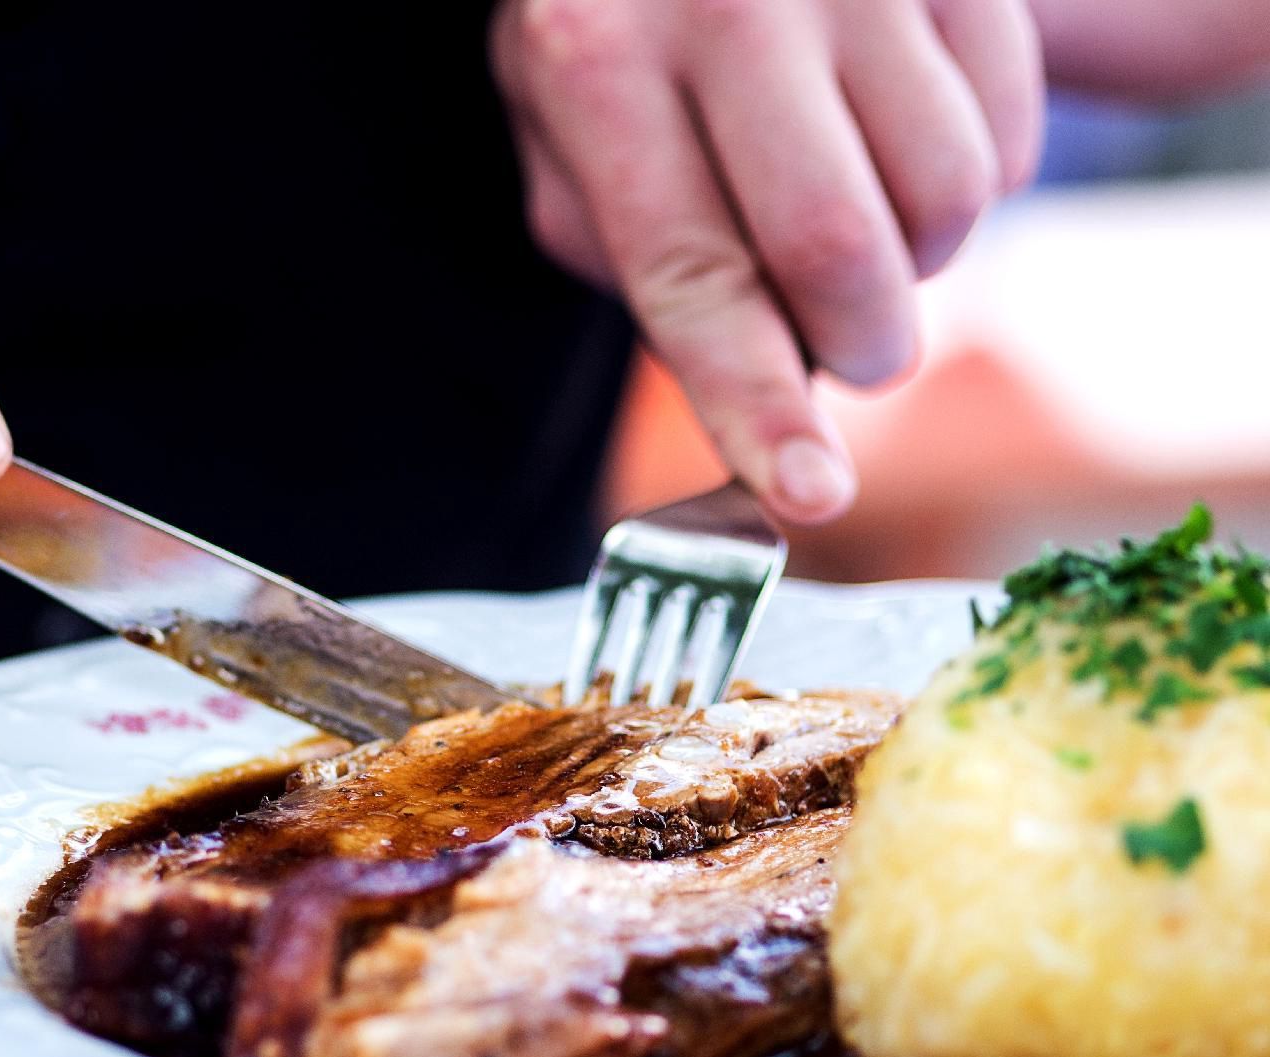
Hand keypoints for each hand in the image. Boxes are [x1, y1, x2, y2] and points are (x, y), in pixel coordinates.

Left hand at [491, 0, 1043, 522]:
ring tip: (860, 215)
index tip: (811, 496)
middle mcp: (729, 3)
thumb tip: (746, 376)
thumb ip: (622, 250)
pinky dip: (977, 179)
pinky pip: (1009, 132)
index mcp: (598, 60)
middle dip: (860, 345)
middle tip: (852, 345)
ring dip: (919, 261)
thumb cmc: (614, 22)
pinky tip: (901, 142)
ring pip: (948, 197)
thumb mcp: (557, 121)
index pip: (693, 277)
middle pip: (840, 251)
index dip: (757, 405)